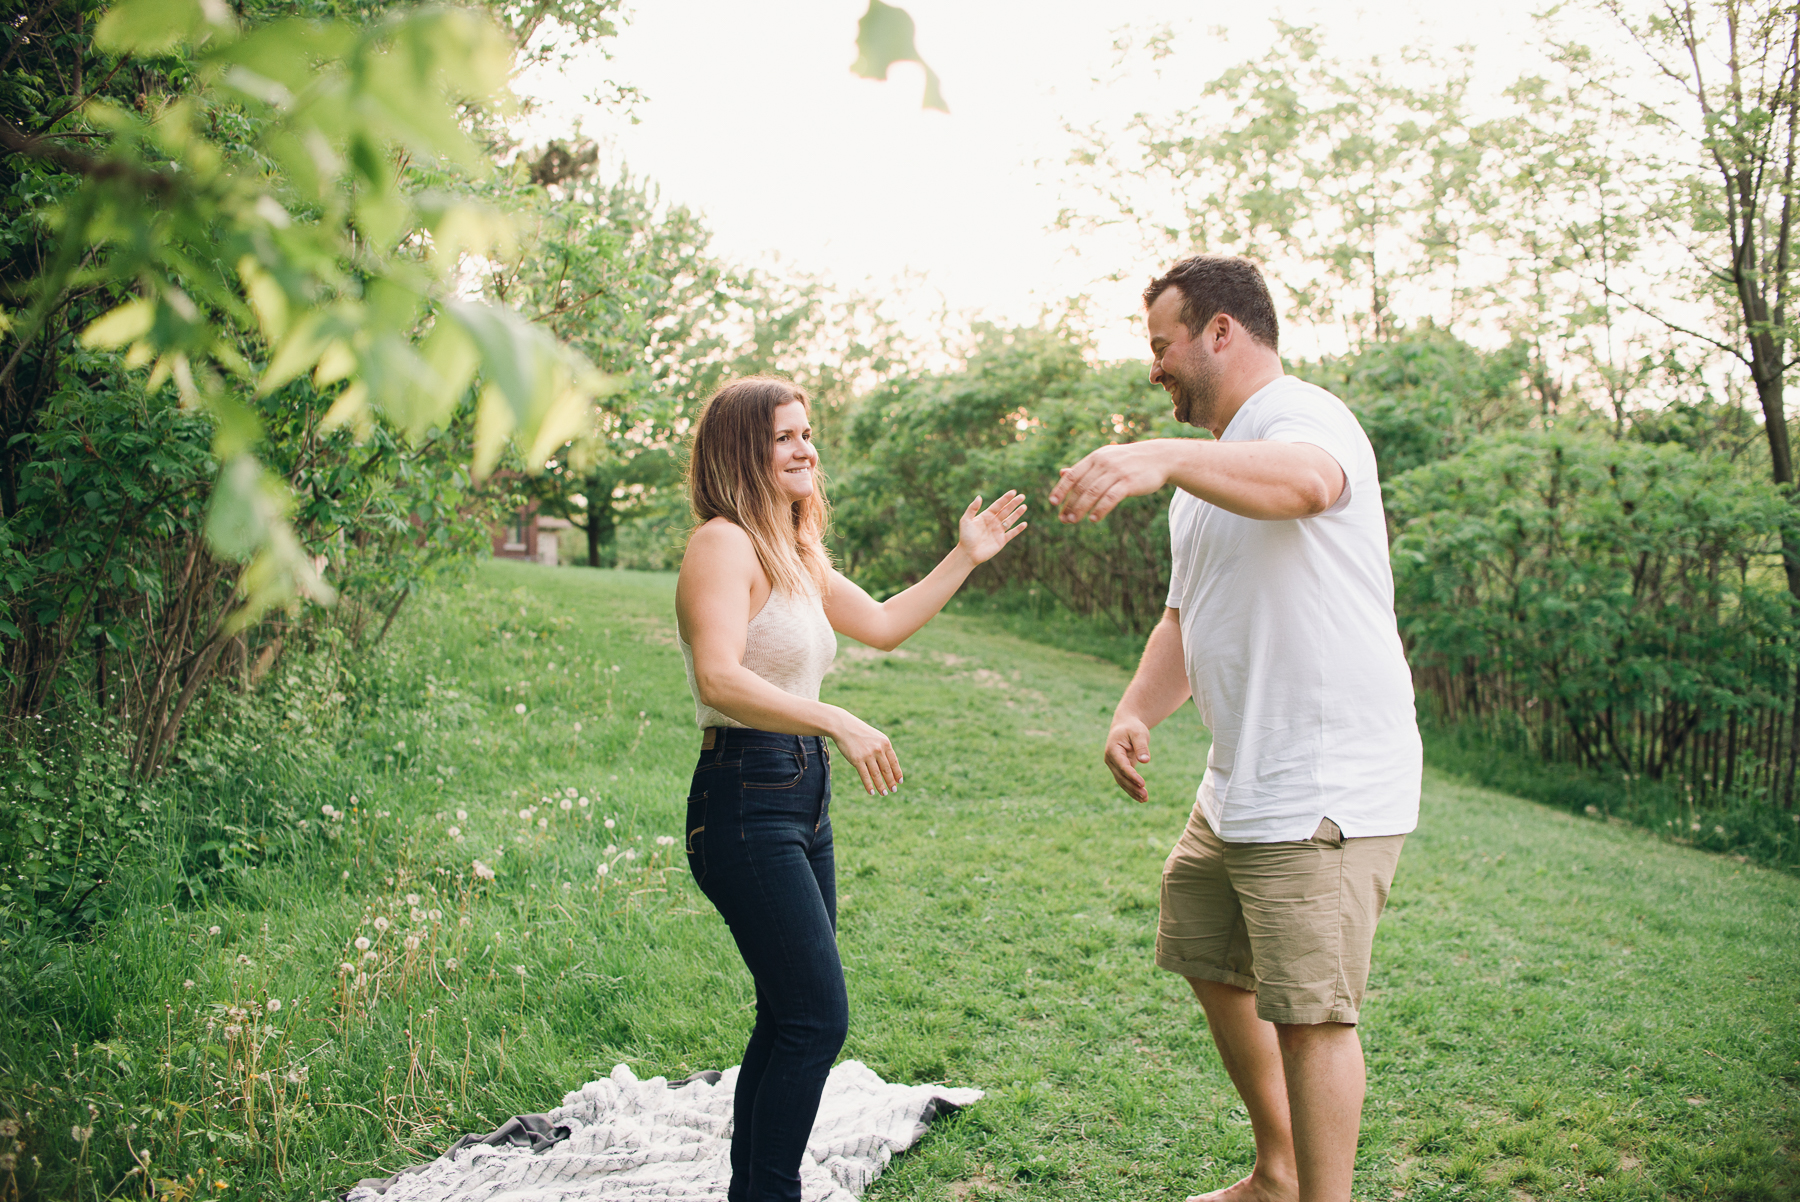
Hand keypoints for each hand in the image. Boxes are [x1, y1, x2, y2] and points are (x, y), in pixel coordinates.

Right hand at [830, 710, 902, 795]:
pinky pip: (865, 776)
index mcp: (885, 743)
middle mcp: (878, 749)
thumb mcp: (875, 738)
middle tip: (893, 790)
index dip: (897, 773)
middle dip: (891, 782)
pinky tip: (872, 792)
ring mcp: (867, 755)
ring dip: (881, 786)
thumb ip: (882, 750)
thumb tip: (888, 767)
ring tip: (884, 793)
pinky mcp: (857, 760)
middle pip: (886, 770)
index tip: (900, 782)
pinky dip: (869, 785)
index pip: (894, 761)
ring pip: (876, 774)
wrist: (843, 726)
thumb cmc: (860, 733)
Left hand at [956, 491, 1027, 563]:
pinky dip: (1018, 529)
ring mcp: (998, 531)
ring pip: (1010, 520)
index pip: (998, 505)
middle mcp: (993, 522)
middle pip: (1006, 510)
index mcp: (986, 516)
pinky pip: (1012, 533)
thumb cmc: (965, 537)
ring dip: (1017, 514)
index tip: (1013, 492)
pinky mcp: (1001, 541)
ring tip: (1024, 506)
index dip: (1005, 498)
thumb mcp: (966, 520)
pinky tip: (1024, 524)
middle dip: (1014, 503)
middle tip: (1022, 496)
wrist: (968, 553)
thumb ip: (972, 508)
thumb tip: (979, 497)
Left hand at [1049, 443, 1170, 524]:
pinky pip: (1111, 498)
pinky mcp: (1129, 482)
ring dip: (1081, 509)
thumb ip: (1084, 468)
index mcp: (1095, 458)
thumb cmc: (1128, 461)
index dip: (1061, 489)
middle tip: (1063, 519)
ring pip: (1093, 493)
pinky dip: (1100, 509)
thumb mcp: (1105, 459)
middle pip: (1081, 486)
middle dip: (1070, 504)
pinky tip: (1093, 519)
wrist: (1158, 457)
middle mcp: (1104, 463)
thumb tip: (1062, 473)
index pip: (1073, 474)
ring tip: (1073, 521)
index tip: (1053, 503)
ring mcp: (1117, 472)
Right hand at [1104, 715, 1151, 802]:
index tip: (1142, 783)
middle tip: (1145, 796)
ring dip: (1132, 791)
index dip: (1132, 775)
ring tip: (1145, 799)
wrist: (1125, 725)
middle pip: (1121, 777)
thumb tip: (1145, 761)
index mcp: (1112, 749)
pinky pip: (1125, 781)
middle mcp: (1110, 759)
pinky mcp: (1119, 769)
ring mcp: (1114, 765)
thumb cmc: (1132, 728)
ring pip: (1122, 781)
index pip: (1122, 766)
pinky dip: (1132, 789)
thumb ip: (1141, 746)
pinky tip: (1141, 797)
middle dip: (1133, 787)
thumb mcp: (1139, 733)